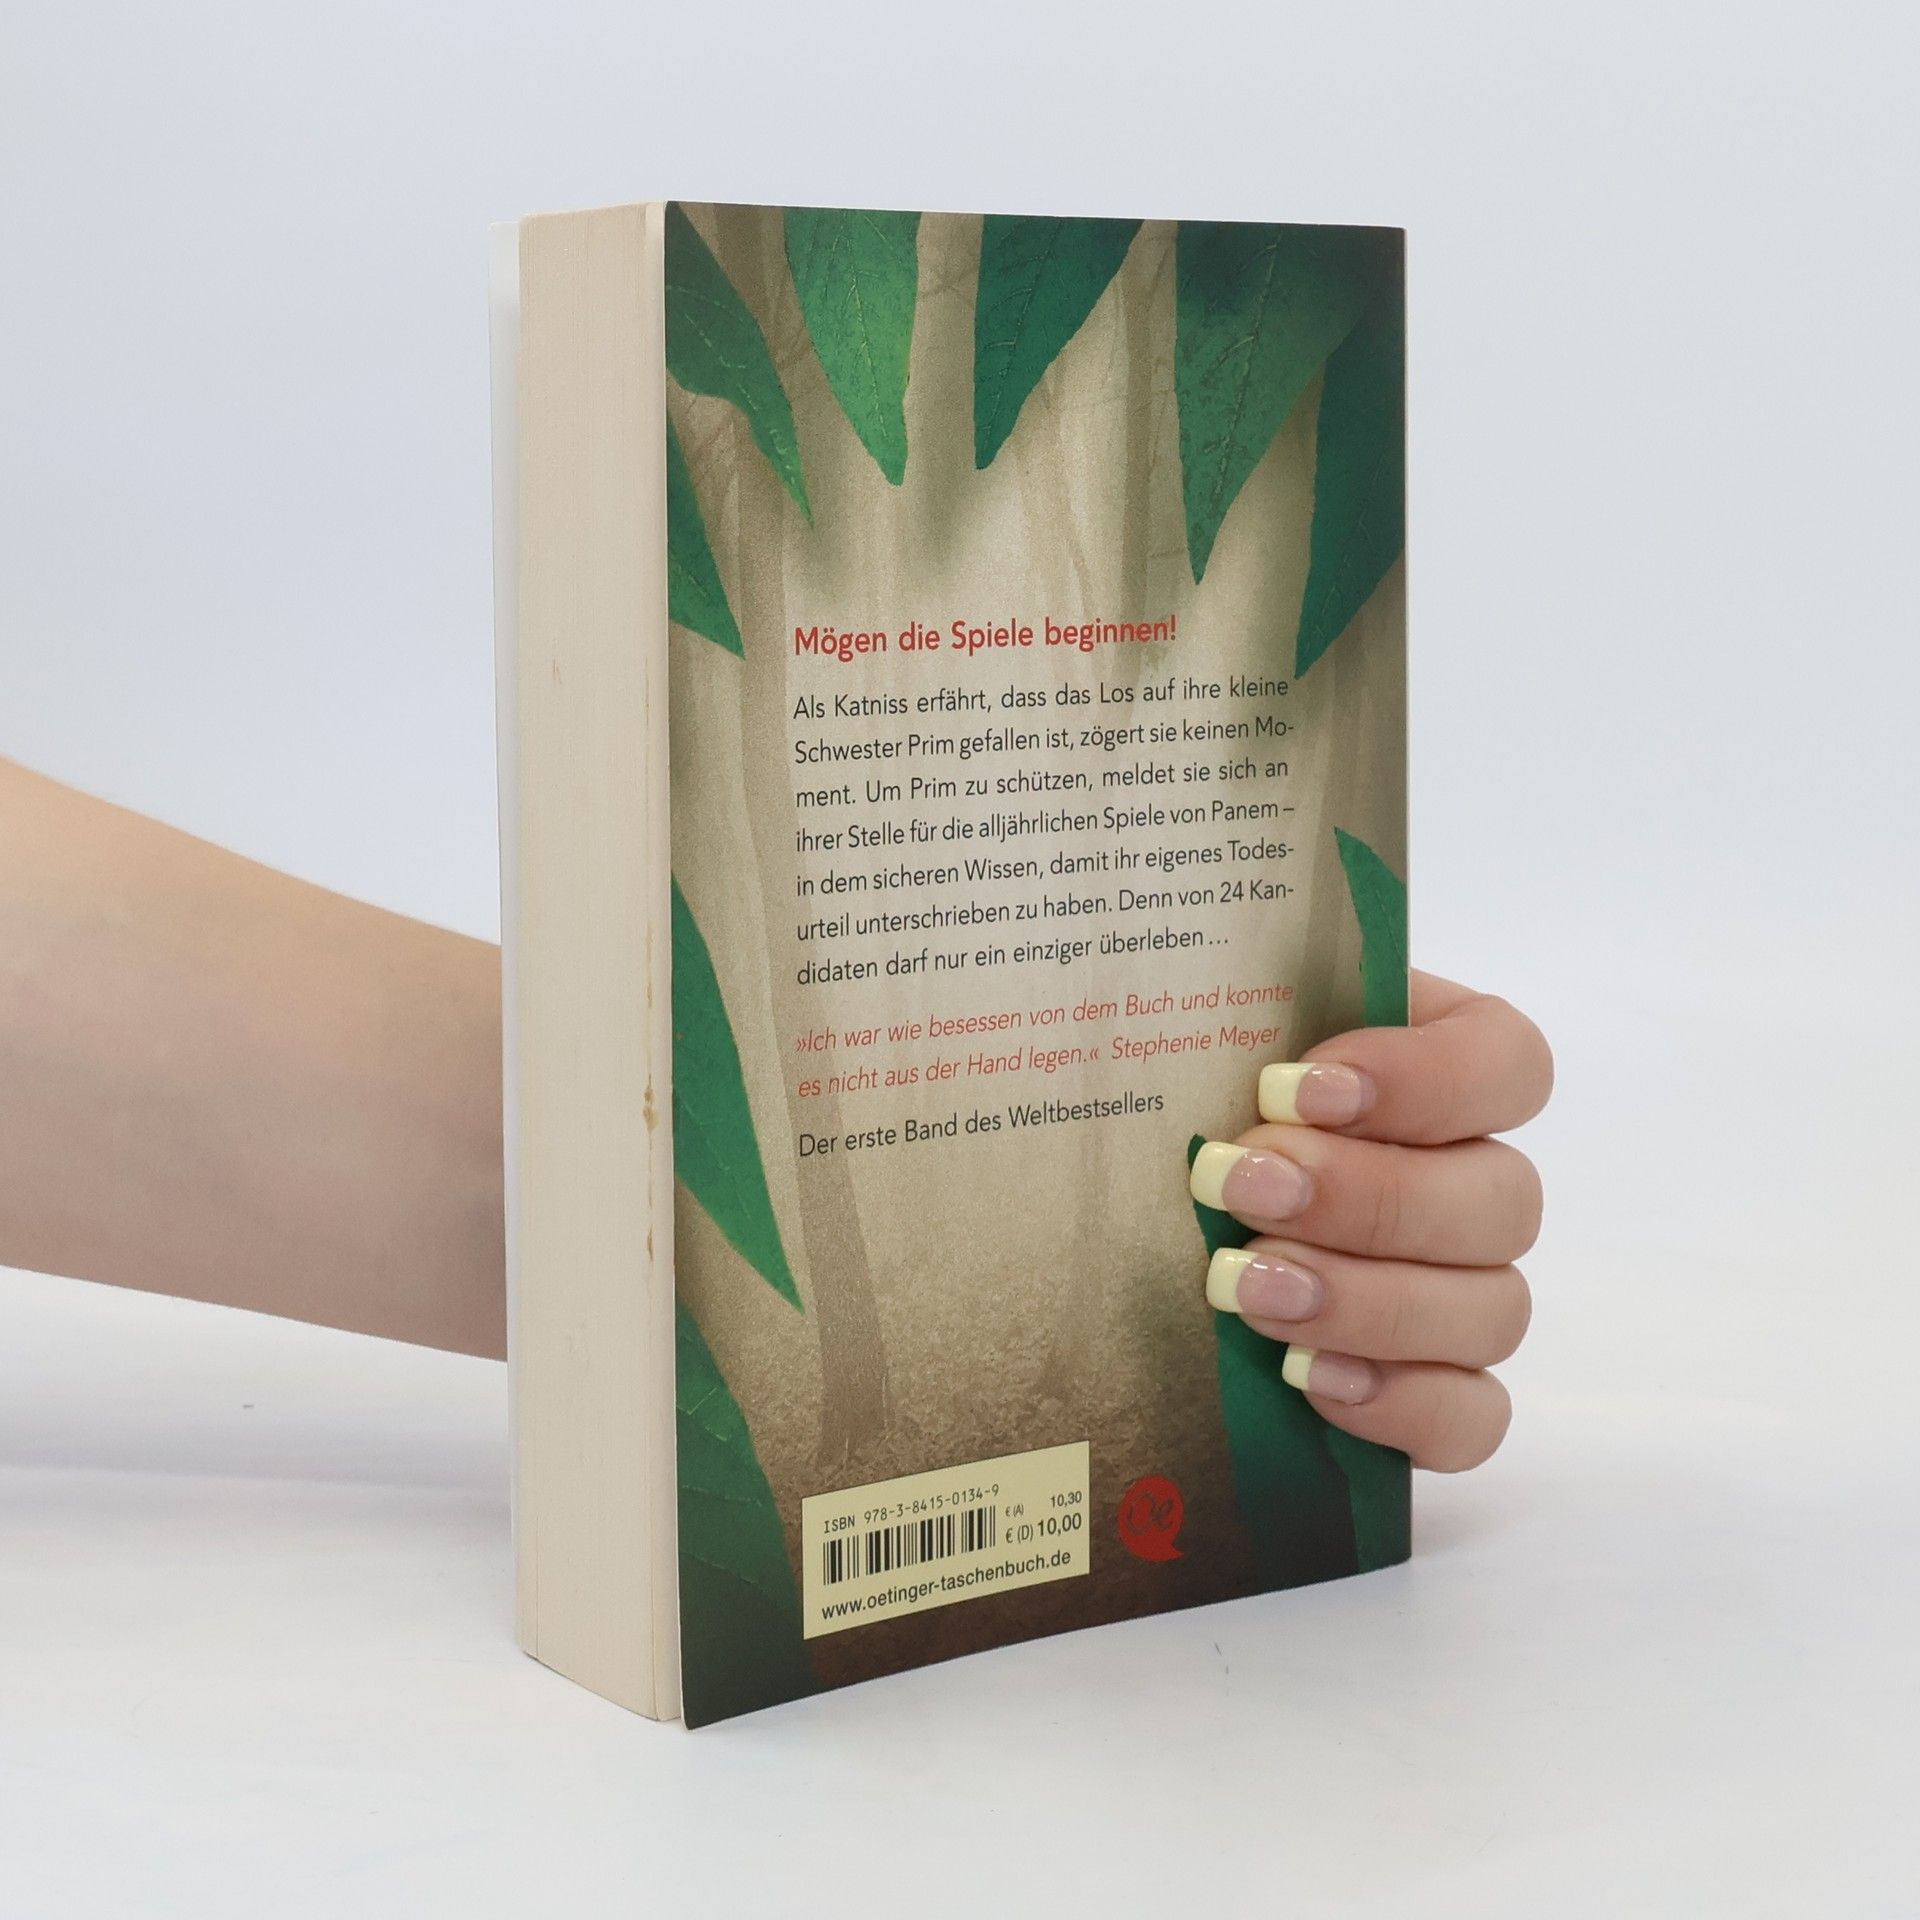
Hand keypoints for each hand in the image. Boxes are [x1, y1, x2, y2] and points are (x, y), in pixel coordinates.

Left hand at [1189, 973, 1550, 1470]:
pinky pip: (1473, 1417)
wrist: (1142, 1216)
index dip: (1425, 1078)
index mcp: (1438, 1066)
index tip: (1293, 1088)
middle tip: (1243, 1187)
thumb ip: (1227, 1013)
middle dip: (1366, 1196)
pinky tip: (1309, 1380)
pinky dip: (1401, 1403)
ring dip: (1368, 1300)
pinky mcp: (1435, 1392)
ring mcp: (1464, 1293)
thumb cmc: (1179, 1107)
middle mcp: (1471, 1179)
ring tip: (1244, 1288)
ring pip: (1491, 1309)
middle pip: (1501, 1197)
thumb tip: (1184, 994)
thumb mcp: (1201, 1039)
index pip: (1507, 1063)